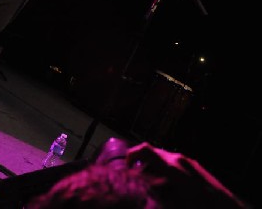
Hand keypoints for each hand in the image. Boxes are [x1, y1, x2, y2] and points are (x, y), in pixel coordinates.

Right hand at [125, 142, 245, 207]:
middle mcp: (179, 159)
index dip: (132, 155)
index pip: (145, 150)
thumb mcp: (172, 202)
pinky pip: (174, 162)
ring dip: (155, 169)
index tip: (127, 167)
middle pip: (153, 153)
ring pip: (163, 158)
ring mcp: (187, 160)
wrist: (226, 208)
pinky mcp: (194, 165)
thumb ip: (156, 191)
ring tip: (156, 188)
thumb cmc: (198, 205)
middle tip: (140, 182)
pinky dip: (166, 171)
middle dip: (144, 166)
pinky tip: (170, 188)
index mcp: (172, 167)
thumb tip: (142, 187)